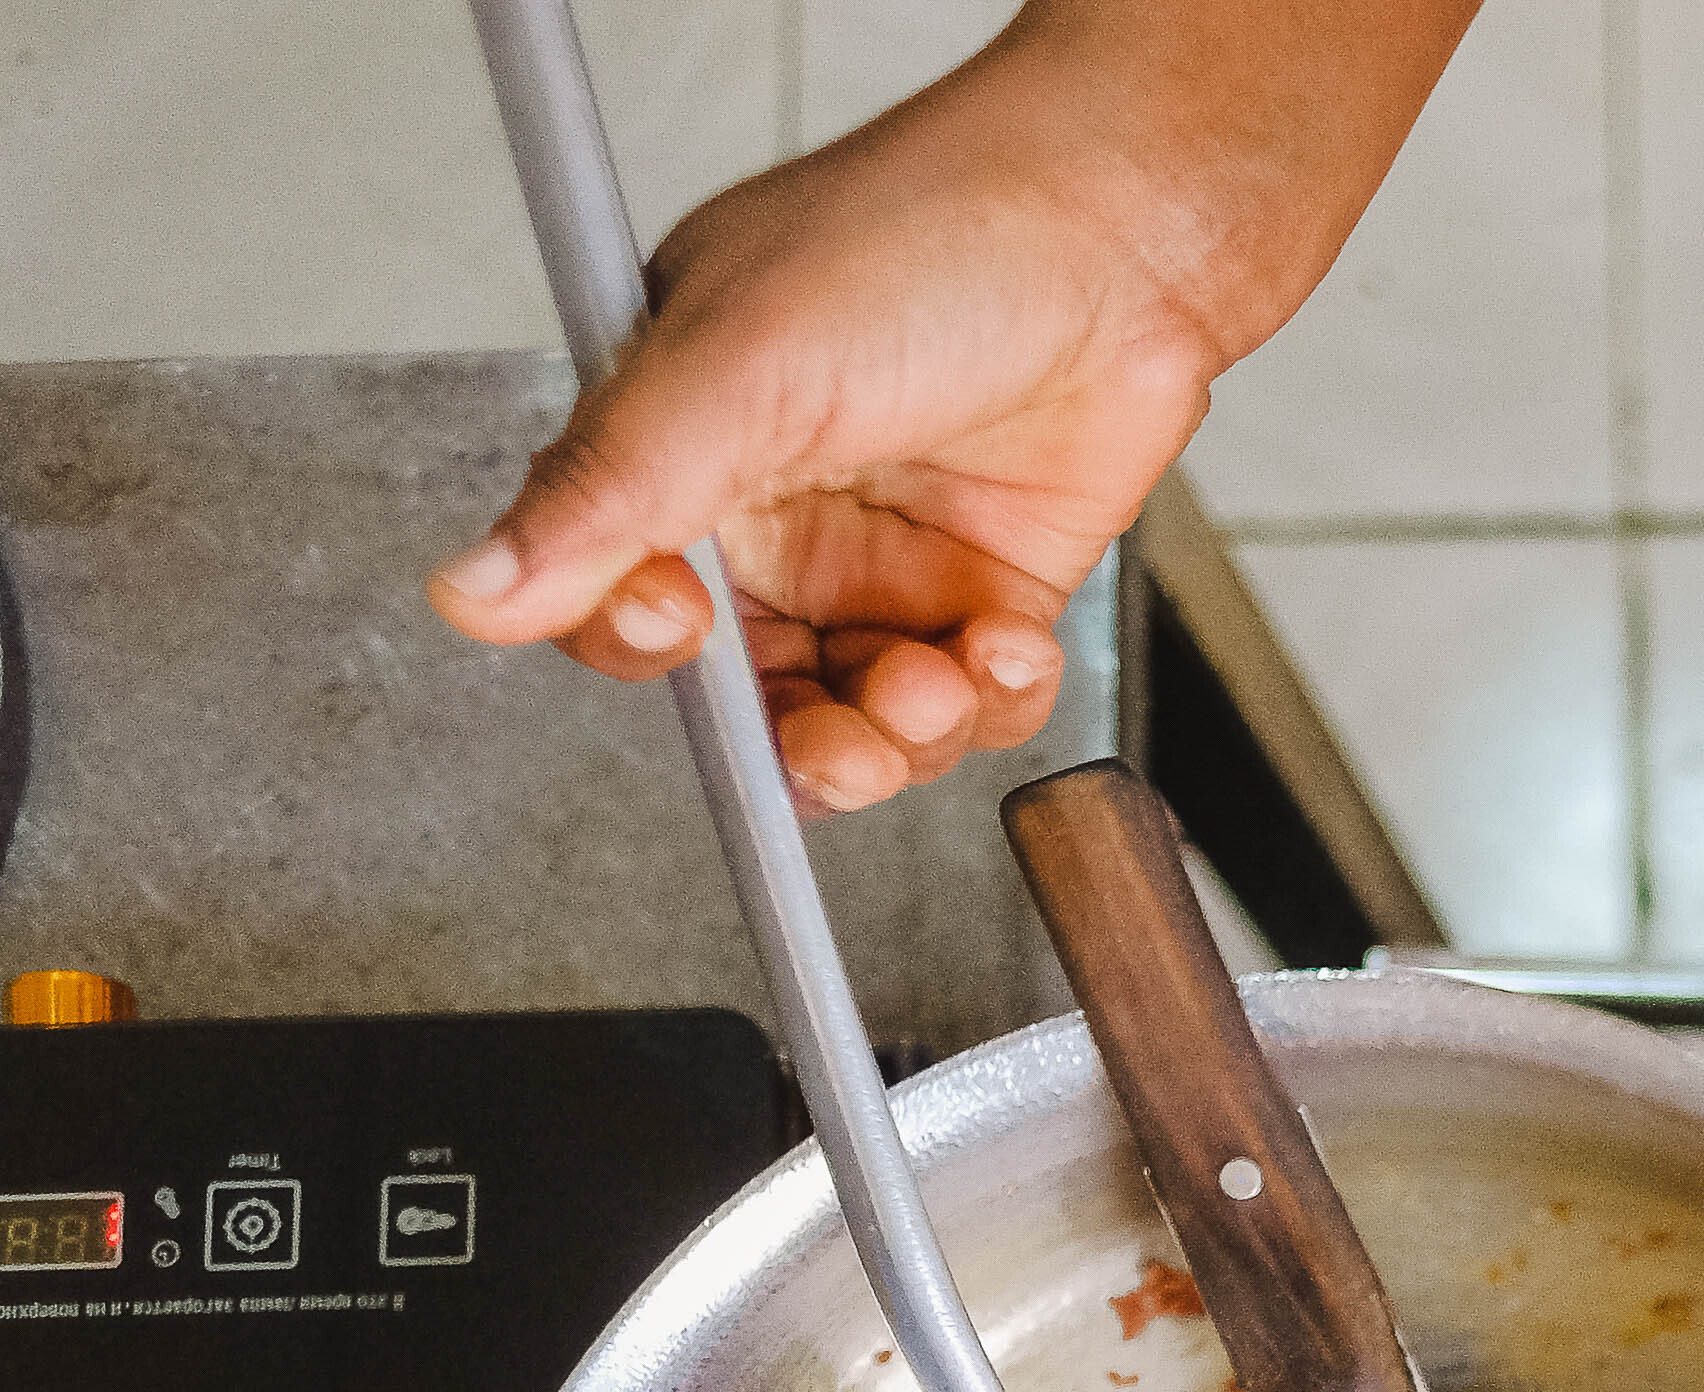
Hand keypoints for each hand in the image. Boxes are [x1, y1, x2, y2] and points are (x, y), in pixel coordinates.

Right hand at [419, 10, 1404, 808]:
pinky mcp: (992, 589)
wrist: (1120, 228)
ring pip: (863, 715)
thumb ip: (607, 493)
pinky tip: (1010, 643)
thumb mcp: (736, 366)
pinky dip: (994, 698)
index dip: (640, 641)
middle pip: (750, 691)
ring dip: (900, 733)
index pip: (616, 592)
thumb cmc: (929, 239)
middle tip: (841, 740)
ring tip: (937, 681)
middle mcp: (779, 512)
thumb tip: (473, 593)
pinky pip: (975, 699)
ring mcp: (888, 556)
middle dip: (796, 742)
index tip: (681, 626)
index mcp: (682, 444)